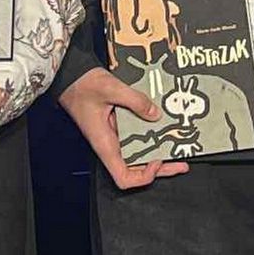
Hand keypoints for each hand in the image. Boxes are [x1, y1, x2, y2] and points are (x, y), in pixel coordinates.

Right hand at [57, 69, 191, 189]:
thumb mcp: (112, 89)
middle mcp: (111, 145)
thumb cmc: (84, 85)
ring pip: (138, 154)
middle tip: (182, 163)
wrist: (72, 76)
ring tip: (179, 149)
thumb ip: (136, 101)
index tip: (157, 161)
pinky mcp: (117, 127)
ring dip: (157, 153)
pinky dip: (150, 137)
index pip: (123, 178)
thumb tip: (156, 115)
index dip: (143, 177)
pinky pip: (135, 138)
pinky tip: (164, 130)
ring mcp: (114, 137)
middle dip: (160, 168)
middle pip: (136, 170)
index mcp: (105, 144)